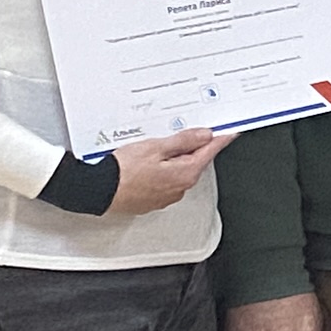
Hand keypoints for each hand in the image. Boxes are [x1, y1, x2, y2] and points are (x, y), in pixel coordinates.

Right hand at [104, 127, 230, 218]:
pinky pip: (165, 180)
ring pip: (178, 170)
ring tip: (153, 149)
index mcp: (185, 173)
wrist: (99, 191)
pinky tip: (146, 163)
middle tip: (176, 133)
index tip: (230, 132)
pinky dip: (161, 170)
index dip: (220, 139)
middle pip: (194, 161)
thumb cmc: (124, 172)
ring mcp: (168, 195)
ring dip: (172, 158)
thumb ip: (183, 141)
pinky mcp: (154, 199)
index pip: (210, 151)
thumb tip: (204, 136)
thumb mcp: (155, 148)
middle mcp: (180, 187)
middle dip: (190, 146)